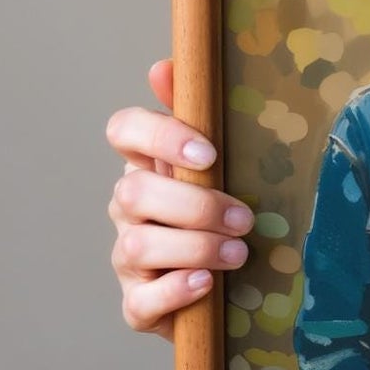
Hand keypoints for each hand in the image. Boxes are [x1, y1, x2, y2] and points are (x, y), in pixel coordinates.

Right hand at [106, 58, 254, 340]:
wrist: (230, 285)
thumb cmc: (227, 213)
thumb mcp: (228, 165)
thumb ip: (202, 118)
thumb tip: (165, 65)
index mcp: (148, 165)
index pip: (124, 130)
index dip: (160, 136)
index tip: (208, 154)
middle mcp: (129, 209)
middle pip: (133, 193)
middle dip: (195, 206)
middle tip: (245, 218)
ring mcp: (128, 258)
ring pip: (137, 246)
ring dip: (194, 248)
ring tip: (238, 253)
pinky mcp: (138, 304)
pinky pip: (141, 300)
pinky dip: (175, 291)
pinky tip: (206, 284)